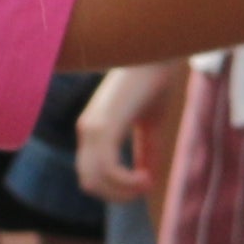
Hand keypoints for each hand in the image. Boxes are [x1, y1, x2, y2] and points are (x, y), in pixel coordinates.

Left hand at [77, 59, 184, 201]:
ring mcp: (93, 129)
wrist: (155, 48)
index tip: (146, 182)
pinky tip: (147, 176)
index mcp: (94, 129)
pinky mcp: (104, 125)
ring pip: (95, 181)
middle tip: (146, 186)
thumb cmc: (155, 80)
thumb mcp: (150, 123)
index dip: (116, 188)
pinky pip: (108, 170)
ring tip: (147, 181)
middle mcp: (87, 131)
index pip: (90, 175)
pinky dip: (127, 182)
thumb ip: (146, 150)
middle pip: (89, 183)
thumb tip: (148, 179)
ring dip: (123, 191)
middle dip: (118, 195)